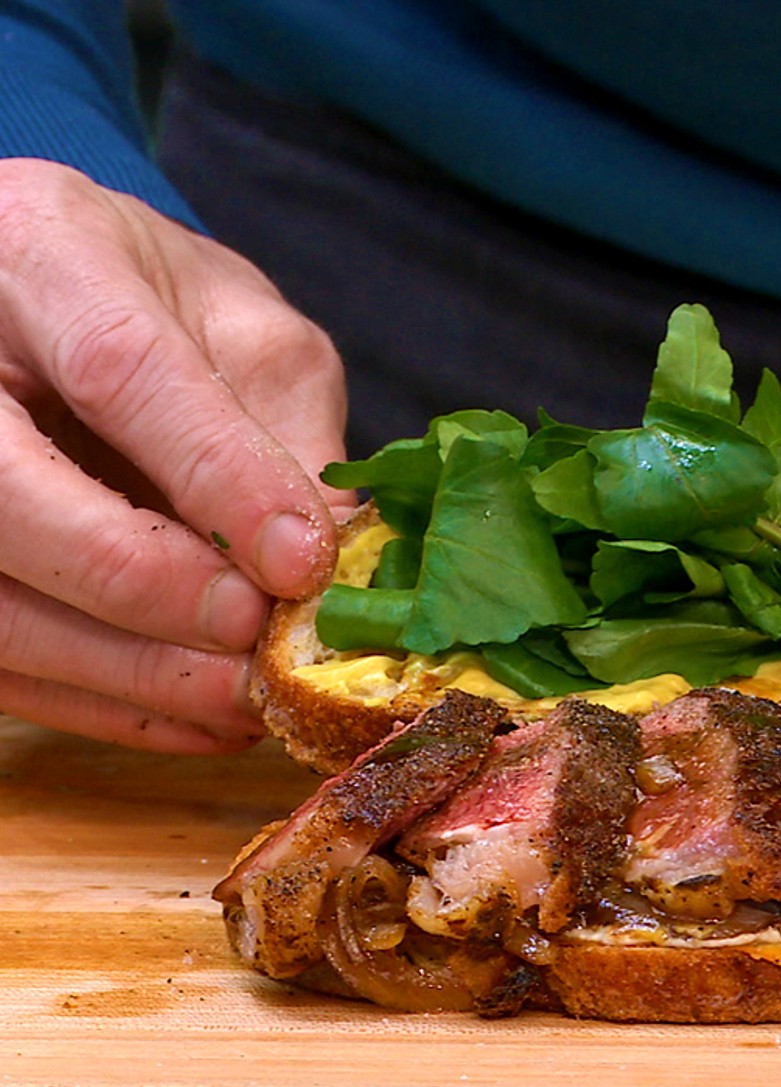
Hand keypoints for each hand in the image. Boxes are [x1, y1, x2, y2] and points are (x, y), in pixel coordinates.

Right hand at [0, 159, 352, 752]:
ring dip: (126, 672)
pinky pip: (0, 660)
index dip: (214, 476)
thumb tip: (329, 552)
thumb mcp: (242, 325)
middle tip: (254, 637)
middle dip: (143, 583)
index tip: (299, 563)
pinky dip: (102, 703)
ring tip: (244, 701)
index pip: (118, 368)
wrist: (55, 304)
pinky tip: (196, 718)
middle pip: (7, 496)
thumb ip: (284, 421)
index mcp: (43, 254)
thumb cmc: (158, 304)